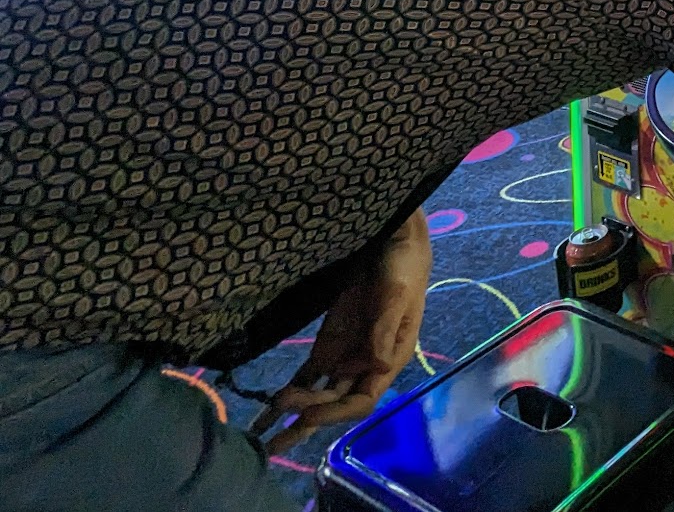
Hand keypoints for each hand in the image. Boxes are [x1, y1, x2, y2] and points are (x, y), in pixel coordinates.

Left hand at [253, 210, 430, 452]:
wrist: (391, 244)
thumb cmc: (403, 269)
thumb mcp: (397, 295)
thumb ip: (385, 328)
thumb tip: (376, 366)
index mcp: (389, 360)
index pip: (361, 401)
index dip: (335, 413)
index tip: (306, 416)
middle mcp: (365, 367)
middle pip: (334, 403)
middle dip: (306, 417)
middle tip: (275, 426)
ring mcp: (344, 358)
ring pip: (317, 397)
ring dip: (292, 416)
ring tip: (260, 439)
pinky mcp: (327, 346)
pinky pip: (306, 378)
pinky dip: (288, 396)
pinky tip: (266, 415)